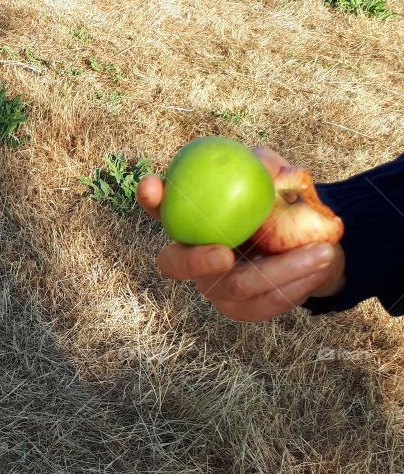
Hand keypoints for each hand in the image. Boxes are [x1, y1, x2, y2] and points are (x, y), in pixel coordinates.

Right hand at [136, 148, 345, 322]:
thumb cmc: (282, 200)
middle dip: (195, 260)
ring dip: (281, 270)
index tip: (153, 185)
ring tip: (322, 252)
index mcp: (190, 221)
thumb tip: (260, 164)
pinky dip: (297, 283)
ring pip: (237, 287)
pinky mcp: (244, 309)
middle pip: (176, 265)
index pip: (161, 209)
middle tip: (223, 255)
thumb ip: (264, 165)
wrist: (315, 241)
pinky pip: (266, 303)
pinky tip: (323, 265)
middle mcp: (192, 258)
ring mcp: (214, 288)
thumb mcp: (276, 174)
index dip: (151, 200)